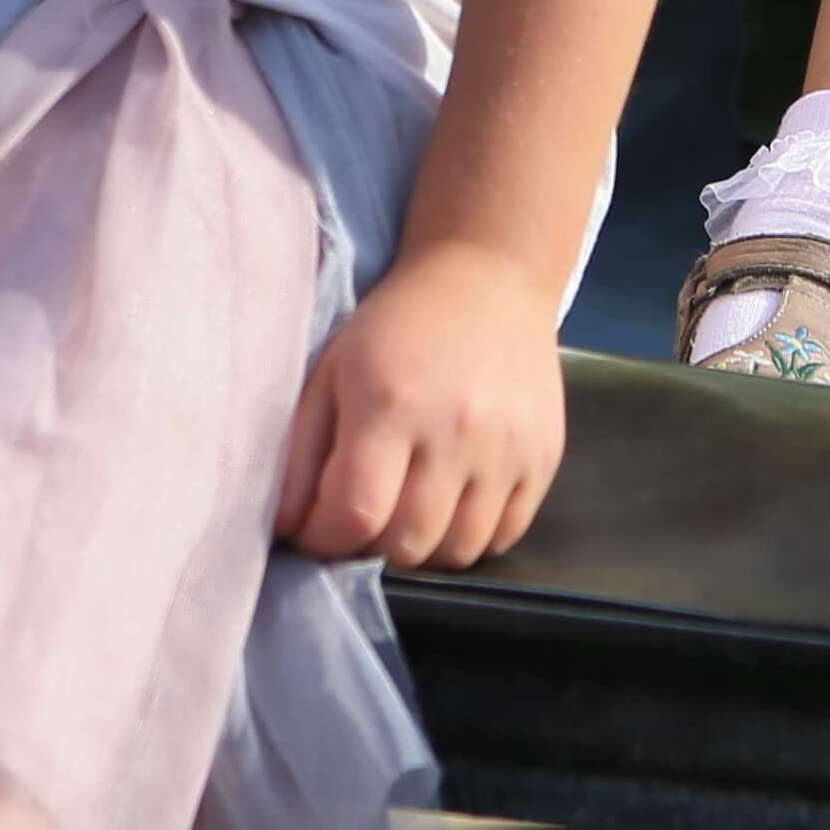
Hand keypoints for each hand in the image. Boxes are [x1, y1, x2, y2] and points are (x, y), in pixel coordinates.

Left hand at [276, 240, 567, 568]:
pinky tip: (450, 506)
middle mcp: (456, 431)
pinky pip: (504, 536)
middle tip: (359, 517)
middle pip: (407, 544)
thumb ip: (301, 453)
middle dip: (368, 547)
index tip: (315, 527)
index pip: (354, 516)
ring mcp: (508, 448)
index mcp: (391, 404)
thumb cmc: (397, 326)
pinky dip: (470, 537)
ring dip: (421, 549)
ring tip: (404, 514)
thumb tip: (286, 527)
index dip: (323, 540)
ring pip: (458, 551)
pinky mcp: (543, 457)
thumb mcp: (331, 372)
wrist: (489, 278)